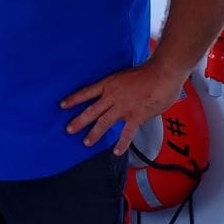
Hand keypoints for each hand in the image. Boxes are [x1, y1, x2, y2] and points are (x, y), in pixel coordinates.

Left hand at [60, 62, 184, 155]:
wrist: (161, 74)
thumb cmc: (146, 72)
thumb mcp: (123, 75)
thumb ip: (117, 87)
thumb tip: (115, 95)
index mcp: (108, 84)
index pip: (86, 92)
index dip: (73, 99)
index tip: (61, 105)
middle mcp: (112, 96)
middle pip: (91, 110)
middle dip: (79, 121)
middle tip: (68, 130)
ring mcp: (123, 107)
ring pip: (104, 123)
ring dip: (94, 133)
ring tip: (86, 142)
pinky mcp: (136, 116)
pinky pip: (126, 133)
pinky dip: (121, 143)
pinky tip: (116, 151)